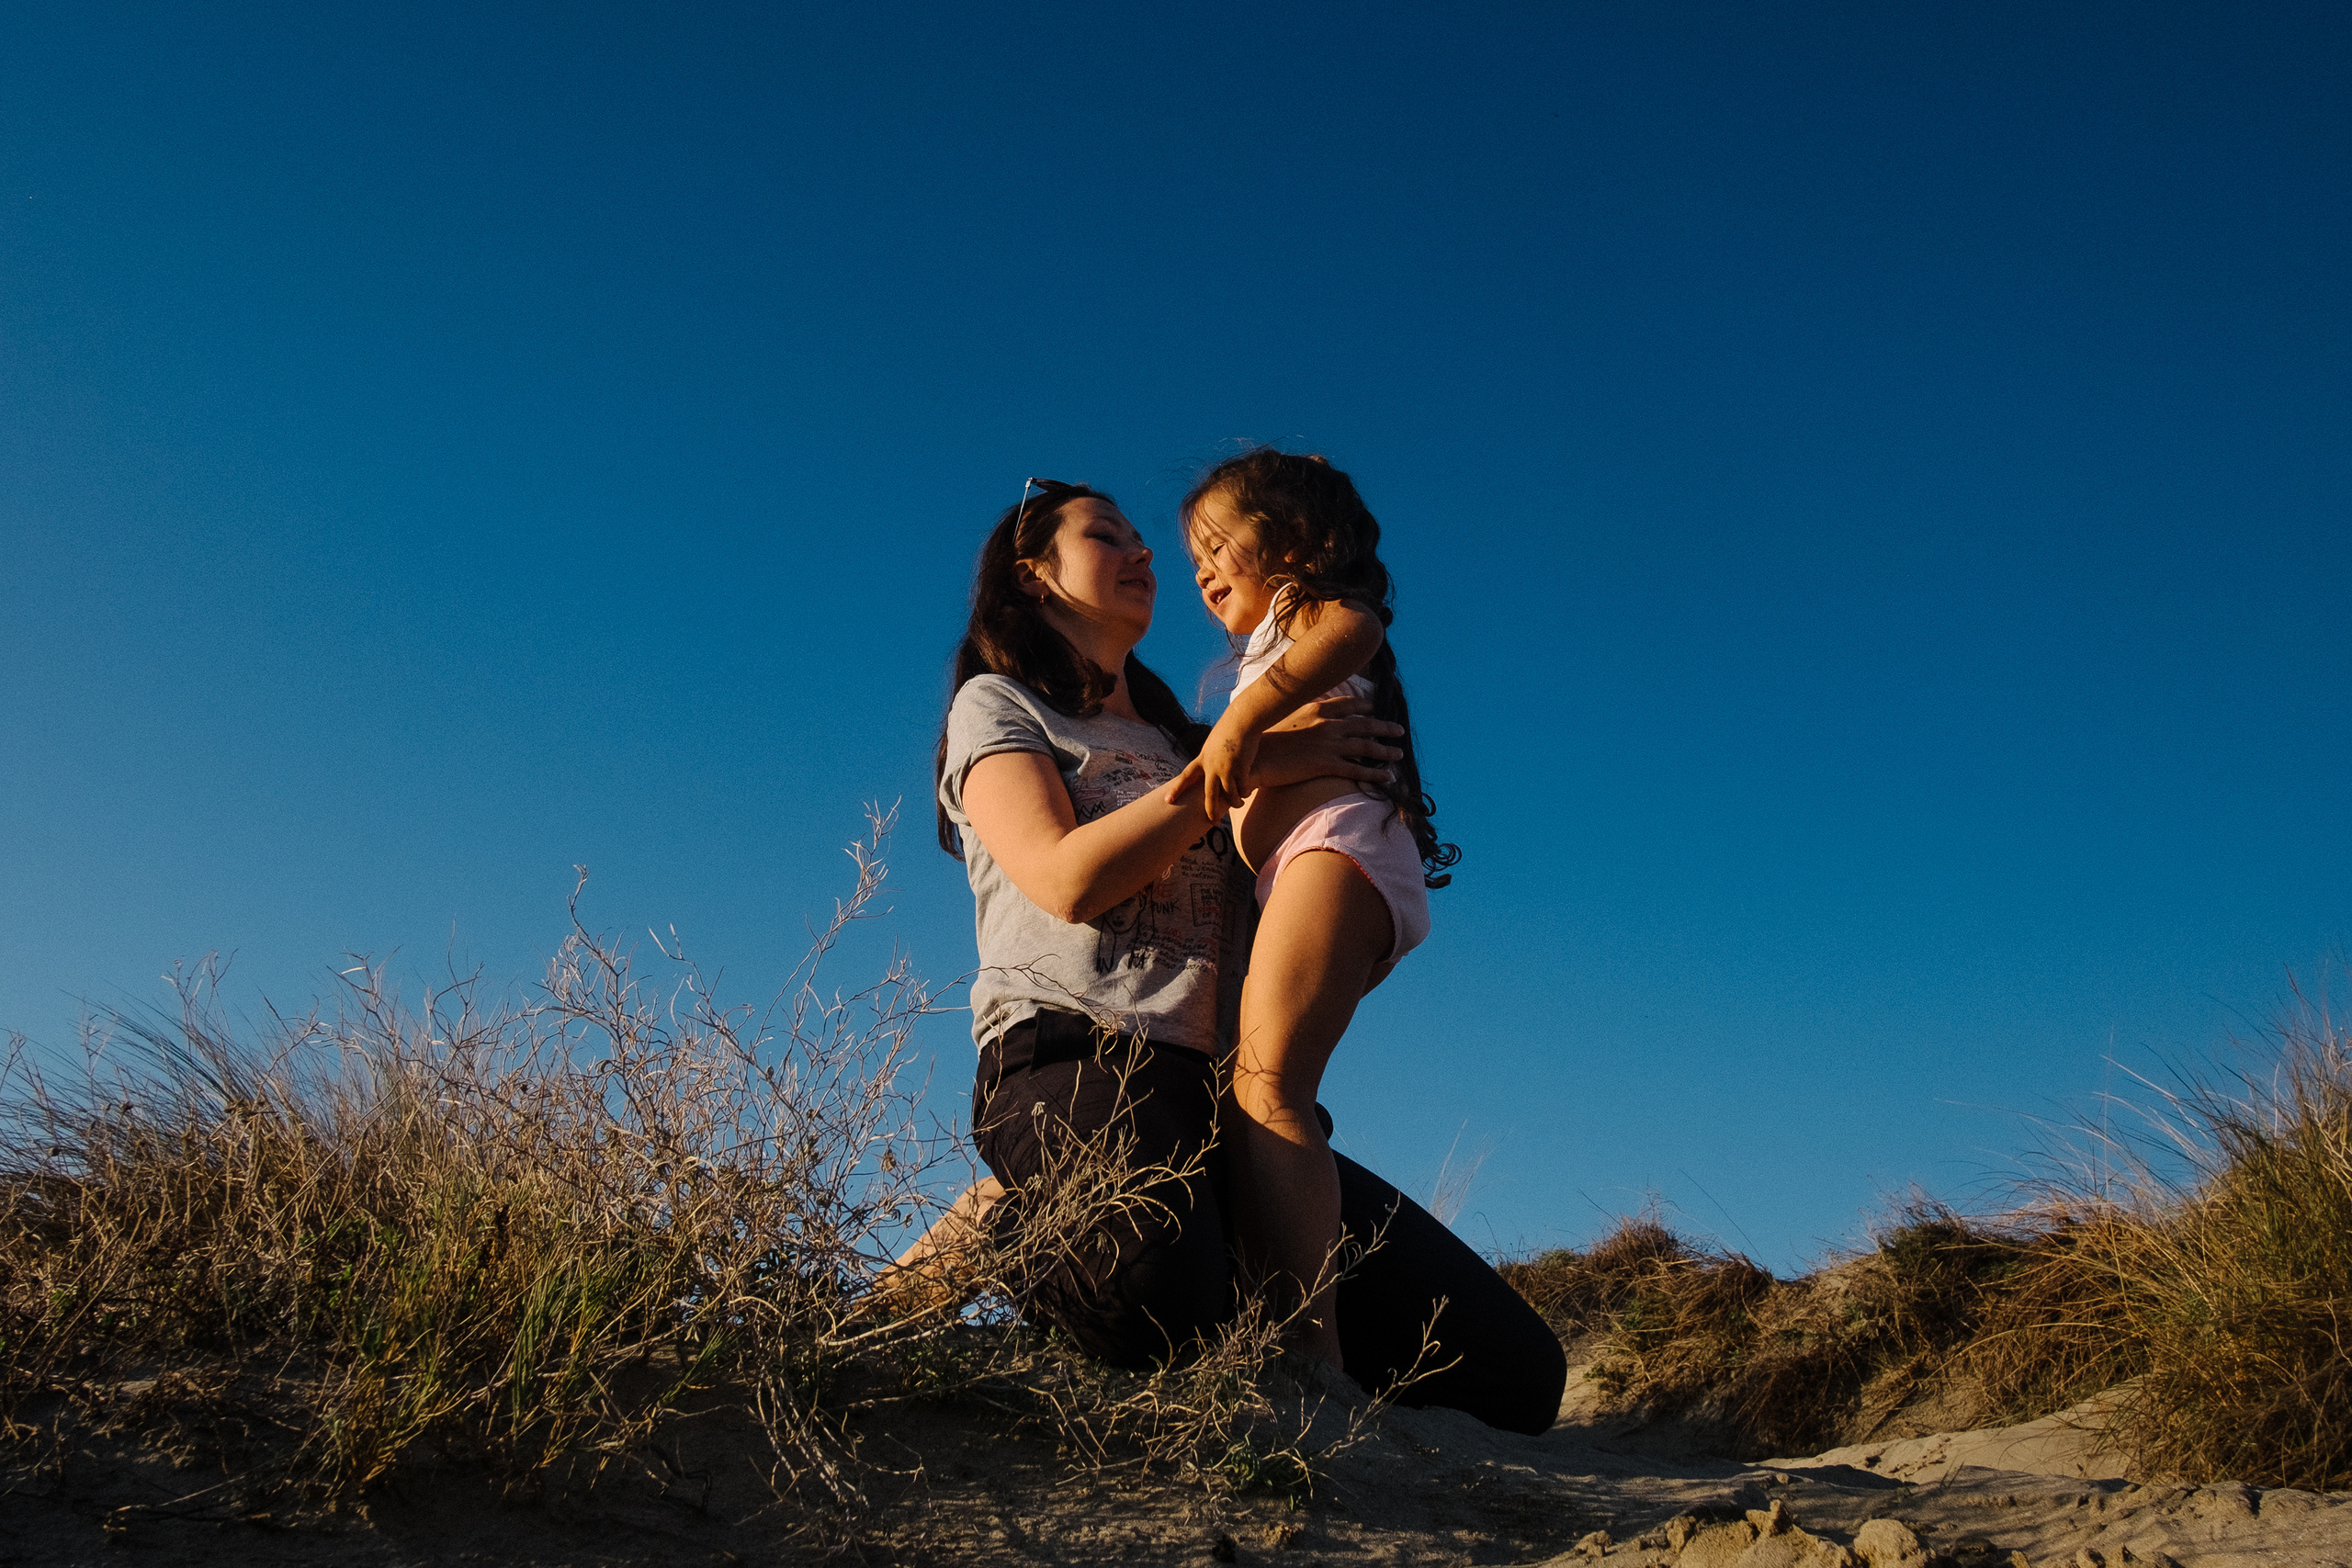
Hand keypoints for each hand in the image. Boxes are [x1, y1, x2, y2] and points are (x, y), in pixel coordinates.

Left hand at [1166, 714, 1261, 819]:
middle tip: (1213, 822)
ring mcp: (1227, 769)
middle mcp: (1212, 767)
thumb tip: (1210, 768)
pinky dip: (1245, 792)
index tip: (1167, 801)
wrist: (1242, 721)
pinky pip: (1243, 788)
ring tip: (1238, 803)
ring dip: (1235, 802)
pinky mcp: (1241, 769)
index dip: (1177, 789)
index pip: (1186, 777)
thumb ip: (1210, 757)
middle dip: (1210, 810)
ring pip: (1229, 795)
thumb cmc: (1228, 729)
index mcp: (1202, 759)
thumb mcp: (1213, 743)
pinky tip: (1246, 791)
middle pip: (1209, 795)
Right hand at [1251, 698, 1404, 789]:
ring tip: (1399, 754)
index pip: (1348, 703)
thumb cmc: (1263, 740)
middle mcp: (1327, 723)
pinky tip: (1388, 777)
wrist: (1254, 757)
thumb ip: (1301, 715)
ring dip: (1386, 751)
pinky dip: (1375, 774)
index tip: (1374, 707)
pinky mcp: (1326, 765)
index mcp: (1316, 708)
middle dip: (1384, 727)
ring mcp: (1328, 744)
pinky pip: (1358, 770)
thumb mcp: (1284, 717)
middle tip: (1398, 730)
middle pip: (1365, 724)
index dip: (1364, 706)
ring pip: (1366, 747)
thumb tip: (1308, 717)